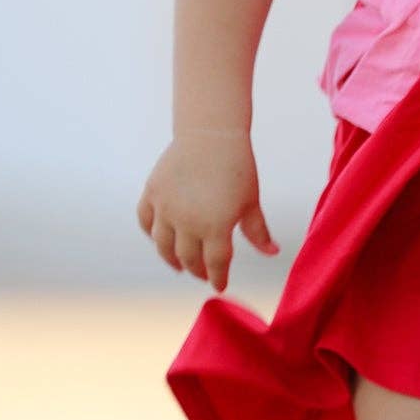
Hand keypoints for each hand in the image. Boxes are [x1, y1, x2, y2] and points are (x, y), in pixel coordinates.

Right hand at [136, 131, 279, 292]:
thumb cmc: (238, 168)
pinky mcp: (152, 193)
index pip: (215, 264)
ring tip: (179, 264)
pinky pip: (146, 221)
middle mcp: (187, 222)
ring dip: (171, 259)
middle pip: (188, 258)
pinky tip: (160, 238)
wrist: (212, 134)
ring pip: (163, 245)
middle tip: (202, 273)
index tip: (220, 285)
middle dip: (197, 270)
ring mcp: (166, 208)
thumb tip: (273, 252)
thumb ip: (258, 231)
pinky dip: (152, 233)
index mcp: (215, 227)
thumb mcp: (251, 201)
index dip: (218, 278)